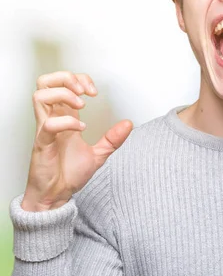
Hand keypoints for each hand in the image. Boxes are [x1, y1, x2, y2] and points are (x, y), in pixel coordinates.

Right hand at [22, 71, 132, 211]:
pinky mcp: (42, 144)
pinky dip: (67, 122)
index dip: (79, 79)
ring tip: (82, 106)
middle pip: (45, 82)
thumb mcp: (98, 154)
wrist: (56, 196)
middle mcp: (52, 119)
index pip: (63, 84)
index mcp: (63, 117)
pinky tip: (81, 129)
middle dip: (67, 78)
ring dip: (64, 94)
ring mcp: (45, 130)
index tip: (95, 92)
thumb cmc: (68, 174)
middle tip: (85, 91)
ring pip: (40, 96)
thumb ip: (112, 139)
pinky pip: (48, 125)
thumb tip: (128, 124)